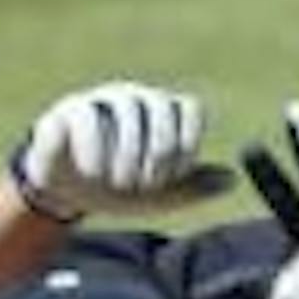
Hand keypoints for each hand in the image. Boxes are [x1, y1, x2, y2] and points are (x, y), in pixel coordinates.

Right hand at [9, 82, 235, 221]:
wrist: (65, 195)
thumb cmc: (116, 190)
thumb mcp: (158, 197)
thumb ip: (193, 188)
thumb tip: (233, 180)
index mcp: (161, 116)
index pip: (189, 109)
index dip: (188, 143)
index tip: (175, 176)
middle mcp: (135, 101)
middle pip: (161, 105)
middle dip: (159, 151)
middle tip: (147, 184)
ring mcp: (102, 101)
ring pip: (127, 108)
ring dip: (128, 153)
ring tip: (120, 184)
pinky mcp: (69, 111)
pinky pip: (87, 118)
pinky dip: (94, 151)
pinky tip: (93, 173)